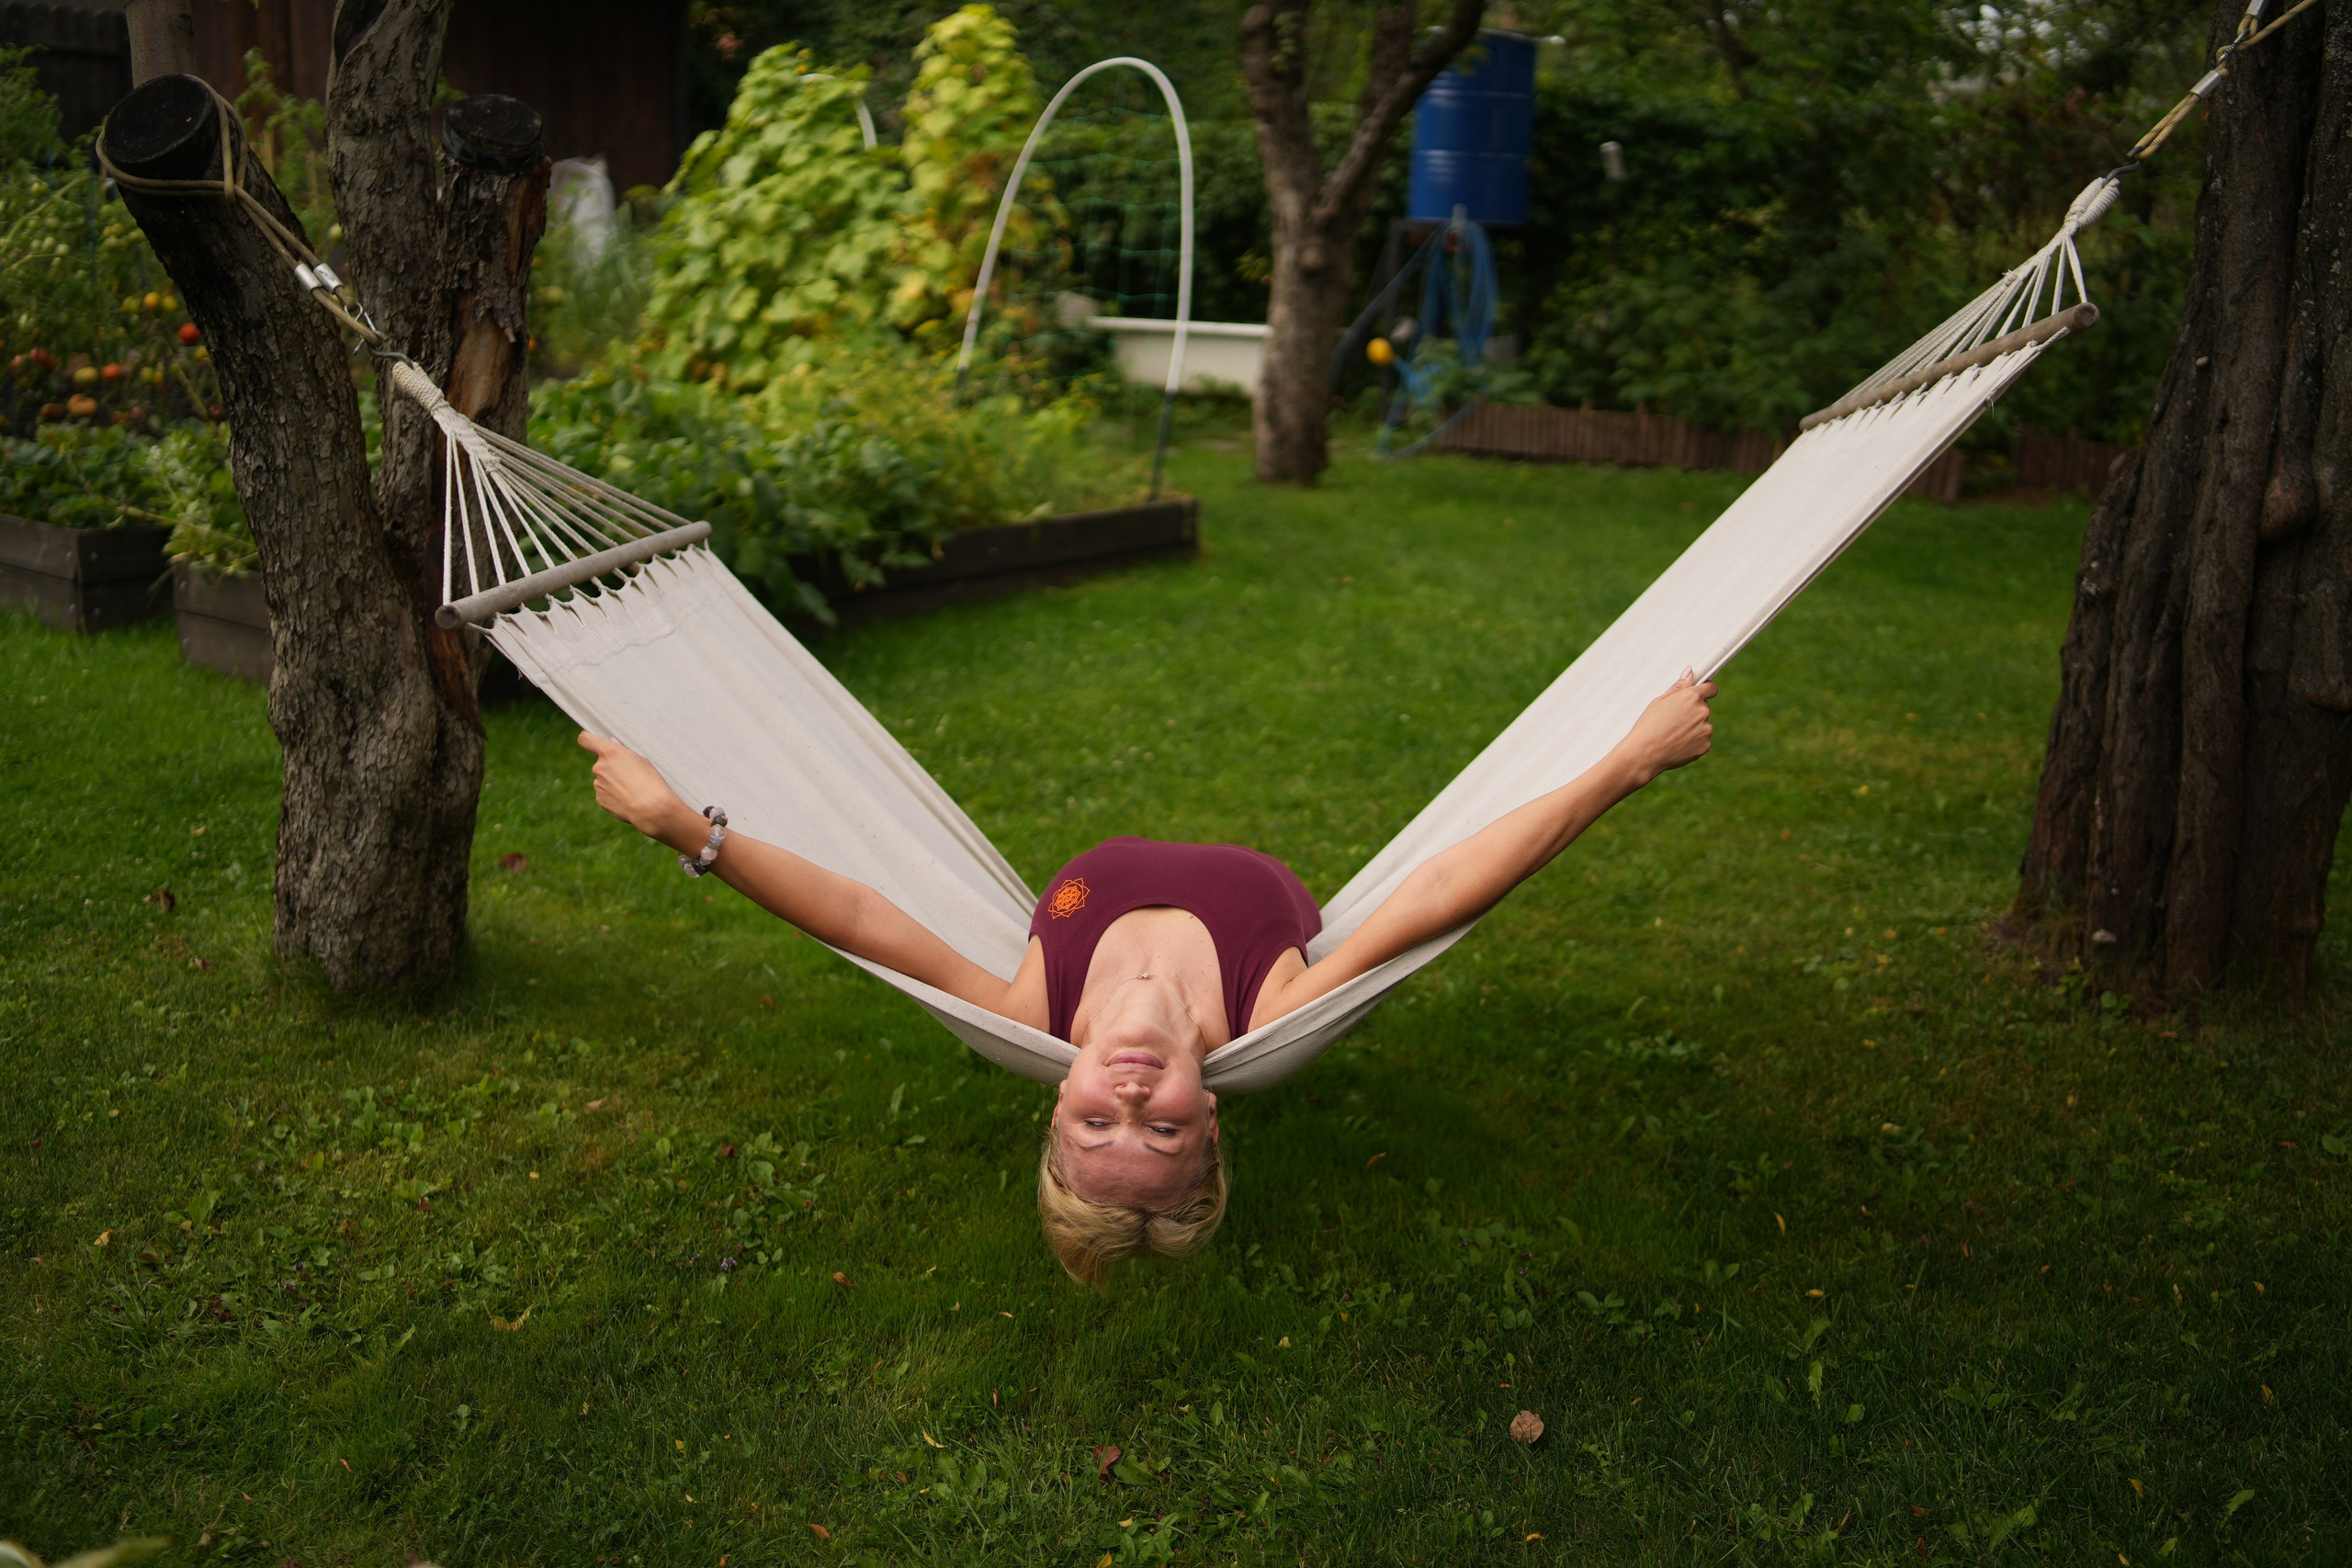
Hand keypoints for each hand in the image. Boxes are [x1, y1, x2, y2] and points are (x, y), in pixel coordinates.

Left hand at [578, 731, 698, 848]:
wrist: (651, 808)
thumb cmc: (650, 781)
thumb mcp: (641, 760)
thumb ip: (622, 752)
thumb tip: (612, 744)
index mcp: (609, 752)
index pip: (586, 739)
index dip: (587, 738)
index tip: (592, 740)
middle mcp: (599, 767)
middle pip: (601, 763)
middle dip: (612, 767)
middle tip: (630, 775)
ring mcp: (598, 784)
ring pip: (604, 779)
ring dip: (613, 782)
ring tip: (632, 789)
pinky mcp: (600, 799)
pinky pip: (605, 793)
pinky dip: (614, 795)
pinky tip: (628, 799)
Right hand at [1617, 670, 1716, 783]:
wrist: (1644, 754)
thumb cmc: (1648, 725)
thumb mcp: (1660, 701)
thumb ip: (1679, 687)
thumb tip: (1691, 672)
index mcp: (1692, 697)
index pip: (1711, 688)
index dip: (1706, 690)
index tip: (1701, 693)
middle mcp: (1703, 711)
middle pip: (1703, 708)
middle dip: (1693, 712)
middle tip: (1674, 720)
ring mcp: (1706, 730)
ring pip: (1703, 725)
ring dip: (1693, 728)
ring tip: (1673, 734)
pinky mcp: (1705, 745)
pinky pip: (1702, 740)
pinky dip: (1693, 742)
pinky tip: (1677, 744)